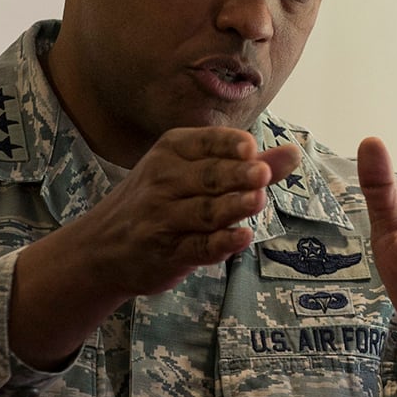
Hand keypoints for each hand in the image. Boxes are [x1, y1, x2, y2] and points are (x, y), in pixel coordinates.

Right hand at [10, 127, 297, 367]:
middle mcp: (164, 181)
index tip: (250, 148)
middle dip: (236, 175)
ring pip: (205, 212)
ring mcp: (164, 218)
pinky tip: (241, 237)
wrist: (102, 248)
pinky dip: (221, 244)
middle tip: (263, 173)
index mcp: (172, 151)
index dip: (229, 146)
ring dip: (232, 207)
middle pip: (209, 177)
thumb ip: (247, 164)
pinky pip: (198, 247)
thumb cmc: (160, 201)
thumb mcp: (194, 171)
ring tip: (258, 200)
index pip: (206, 143)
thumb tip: (294, 152)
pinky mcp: (168, 253)